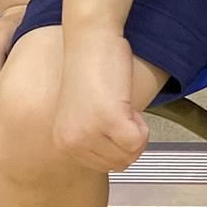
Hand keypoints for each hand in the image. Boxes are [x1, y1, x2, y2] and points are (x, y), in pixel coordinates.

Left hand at [53, 30, 149, 172]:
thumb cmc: (90, 68)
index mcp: (63, 143)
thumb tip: (122, 159)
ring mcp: (89, 133)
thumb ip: (94, 139)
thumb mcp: (83, 113)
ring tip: (122, 107)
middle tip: (120, 111)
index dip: (118, 143)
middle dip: (128, 139)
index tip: (111, 119)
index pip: (104, 165)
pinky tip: (128, 105)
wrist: (90, 41)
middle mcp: (72, 143)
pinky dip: (143, 125)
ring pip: (130, 153)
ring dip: (137, 131)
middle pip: (119, 163)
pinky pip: (139, 140)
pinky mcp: (110, 120)